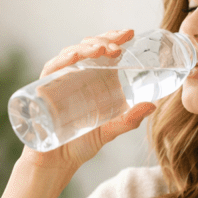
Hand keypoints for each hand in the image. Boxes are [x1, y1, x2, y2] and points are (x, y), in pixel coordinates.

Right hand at [21, 29, 154, 172]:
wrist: (56, 163)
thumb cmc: (81, 144)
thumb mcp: (110, 131)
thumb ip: (129, 120)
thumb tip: (153, 105)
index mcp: (93, 80)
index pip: (103, 51)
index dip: (114, 38)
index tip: (130, 33)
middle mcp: (76, 75)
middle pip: (89, 47)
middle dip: (104, 40)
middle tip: (120, 42)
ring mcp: (60, 80)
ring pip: (72, 53)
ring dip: (88, 47)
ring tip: (104, 50)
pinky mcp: (44, 89)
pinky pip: (52, 68)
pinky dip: (64, 60)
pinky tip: (76, 57)